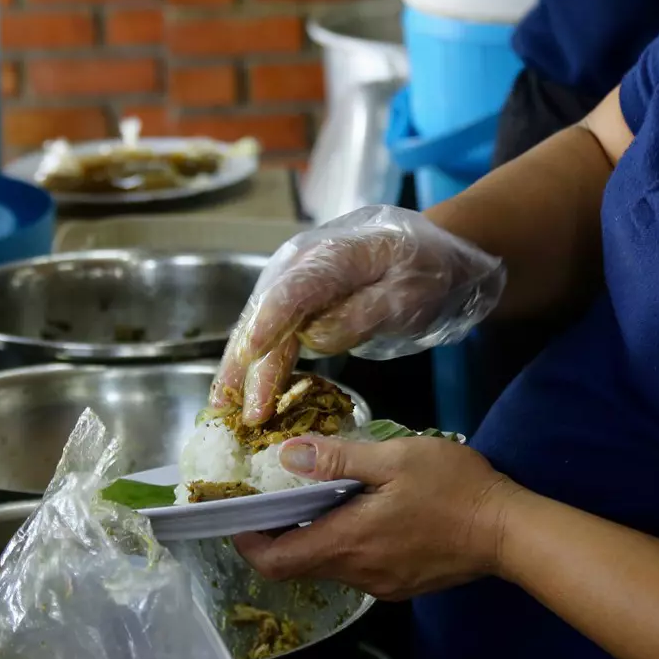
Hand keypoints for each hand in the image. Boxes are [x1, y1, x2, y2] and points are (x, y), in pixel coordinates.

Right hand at [209, 206, 504, 423]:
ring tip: (221, 408)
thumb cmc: (427, 270)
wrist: (436, 248)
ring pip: (261, 326)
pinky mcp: (299, 300)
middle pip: (267, 315)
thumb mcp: (409, 292)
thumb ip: (362, 313)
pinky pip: (272, 332)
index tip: (253, 356)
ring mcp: (296, 282)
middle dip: (247, 363)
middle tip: (232, 409)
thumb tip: (313, 338)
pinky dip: (256, 363)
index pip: (293, 291)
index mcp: (333, 256)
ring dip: (241, 368)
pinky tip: (241, 390)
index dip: (270, 323)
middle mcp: (302, 265)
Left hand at [233, 434, 522, 599]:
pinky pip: (358, 568)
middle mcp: (359, 573)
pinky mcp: (402, 584)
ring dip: (314, 537)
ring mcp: (382, 584)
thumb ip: (338, 458)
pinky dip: (343, 544)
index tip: (237, 517)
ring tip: (317, 497)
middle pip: (299, 565)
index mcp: (348, 543)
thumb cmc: (454, 489)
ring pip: (329, 566)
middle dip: (278, 535)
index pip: (276, 561)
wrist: (510, 531)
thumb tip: (288, 456)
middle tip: (274, 498)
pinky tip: (358, 513)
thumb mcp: (395, 459)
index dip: (248, 543)